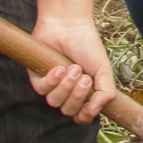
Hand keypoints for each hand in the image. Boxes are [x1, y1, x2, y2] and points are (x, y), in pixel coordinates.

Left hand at [29, 0, 114, 124]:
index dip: (84, 116)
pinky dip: (52, 80)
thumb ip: (106, 93)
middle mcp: (67, 92)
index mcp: (84, 92)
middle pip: (68, 111)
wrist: (69, 25)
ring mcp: (52, 86)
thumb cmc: (87, 46)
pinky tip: (58, 67)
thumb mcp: (103, 70)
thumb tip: (95, 112)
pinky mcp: (37, 77)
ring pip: (54, 102)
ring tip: (72, 68)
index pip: (81, 116)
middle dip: (77, 96)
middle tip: (84, 77)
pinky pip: (41, 90)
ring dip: (65, 86)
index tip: (90, 106)